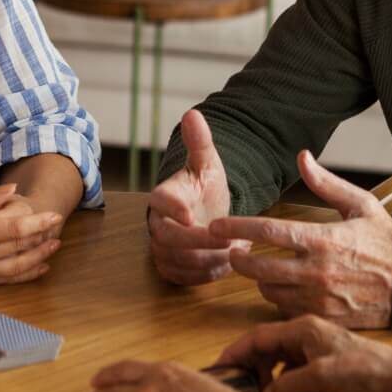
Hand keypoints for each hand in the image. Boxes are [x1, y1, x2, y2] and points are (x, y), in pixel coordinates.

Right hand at [0, 180, 63, 284]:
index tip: (55, 215)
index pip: (14, 229)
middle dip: (42, 239)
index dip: (39, 223)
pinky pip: (2, 280)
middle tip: (59, 227)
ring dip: (38, 258)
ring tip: (54, 247)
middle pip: (18, 249)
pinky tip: (37, 268)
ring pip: (14, 269)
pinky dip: (23, 274)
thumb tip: (11, 191)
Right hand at [148, 111, 240, 284]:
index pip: (158, 201)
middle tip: (229, 242)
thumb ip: (200, 142)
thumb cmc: (205, 186)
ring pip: (177, 261)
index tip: (191, 216)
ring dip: (208, 260)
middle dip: (199, 242)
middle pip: (167, 238)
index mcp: (163, 195)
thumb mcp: (208, 162)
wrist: (207, 211)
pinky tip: (226, 264)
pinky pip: (183, 278)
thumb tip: (193, 113)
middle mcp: (156, 223)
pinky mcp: (170, 268)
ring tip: (235, 250)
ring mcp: (161, 247)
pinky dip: (206, 275)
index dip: (172, 209)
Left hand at [209, 150, 391, 327]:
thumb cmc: (386, 240)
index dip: (236, 227)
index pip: (268, 231)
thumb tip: (302, 156)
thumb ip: (326, 183)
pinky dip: (279, 299)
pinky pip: (287, 311)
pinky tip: (284, 287)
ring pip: (269, 291)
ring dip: (260, 279)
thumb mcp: (361, 204)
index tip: (215, 226)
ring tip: (262, 269)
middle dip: (238, 259)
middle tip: (230, 251)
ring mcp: (320, 299)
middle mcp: (317, 272)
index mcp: (323, 239)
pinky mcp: (325, 319)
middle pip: (259, 267)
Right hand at [216, 314, 391, 391]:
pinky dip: (277, 378)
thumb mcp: (323, 377)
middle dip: (246, 362)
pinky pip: (289, 366)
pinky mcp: (320, 360)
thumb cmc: (365, 370)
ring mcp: (312, 346)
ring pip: (275, 356)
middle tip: (231, 384)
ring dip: (261, 372)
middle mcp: (303, 333)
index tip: (218, 366)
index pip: (258, 337)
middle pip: (264, 345)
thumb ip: (289, 384)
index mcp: (302, 329)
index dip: (236, 351)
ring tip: (251, 391)